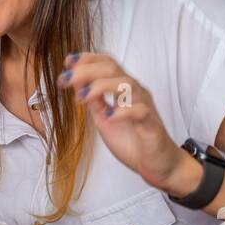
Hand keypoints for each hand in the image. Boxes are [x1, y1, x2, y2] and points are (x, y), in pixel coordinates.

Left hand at [56, 52, 198, 195]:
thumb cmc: (133, 140)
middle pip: (113, 69)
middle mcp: (135, 93)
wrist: (158, 165)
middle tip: (65, 80)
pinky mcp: (151, 125)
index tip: (67, 62)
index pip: (107, 64)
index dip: (88, 59)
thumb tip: (76, 83)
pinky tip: (109, 116)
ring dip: (101, 86)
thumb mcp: (104, 118)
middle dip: (87, 70)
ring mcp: (144, 107)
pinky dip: (123, 111)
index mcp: (123, 90)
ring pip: (127, 84)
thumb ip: (94, 101)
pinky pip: (140, 111)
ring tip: (82, 97)